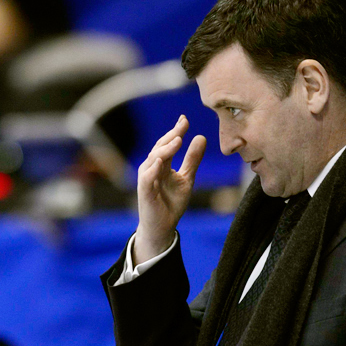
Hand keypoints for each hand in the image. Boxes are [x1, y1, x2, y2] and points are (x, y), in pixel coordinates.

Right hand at [133, 115, 205, 264]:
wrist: (162, 226)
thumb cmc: (171, 203)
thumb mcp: (187, 178)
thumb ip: (192, 159)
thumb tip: (201, 136)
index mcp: (161, 165)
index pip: (167, 144)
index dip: (176, 131)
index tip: (185, 119)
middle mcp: (151, 169)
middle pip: (159, 148)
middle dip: (171, 136)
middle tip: (183, 124)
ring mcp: (146, 180)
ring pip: (153, 159)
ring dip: (164, 149)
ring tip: (177, 139)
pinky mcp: (144, 192)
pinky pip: (147, 178)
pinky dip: (153, 168)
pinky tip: (161, 160)